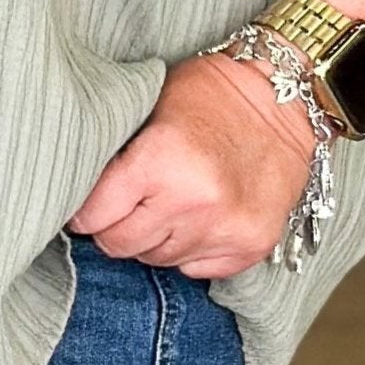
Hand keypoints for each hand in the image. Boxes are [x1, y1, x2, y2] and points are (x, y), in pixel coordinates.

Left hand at [67, 53, 315, 281]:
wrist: (285, 100)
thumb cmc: (211, 94)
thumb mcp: (152, 105)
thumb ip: (119, 153)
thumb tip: (78, 187)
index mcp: (160, 161)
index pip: (95, 215)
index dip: (83, 212)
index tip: (83, 209)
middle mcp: (192, 202)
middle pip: (121, 245)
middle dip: (114, 228)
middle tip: (121, 209)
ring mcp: (225, 228)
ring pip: (158, 260)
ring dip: (153, 239)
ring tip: (164, 205)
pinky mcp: (251, 245)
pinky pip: (196, 269)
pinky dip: (189, 250)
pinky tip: (195, 218)